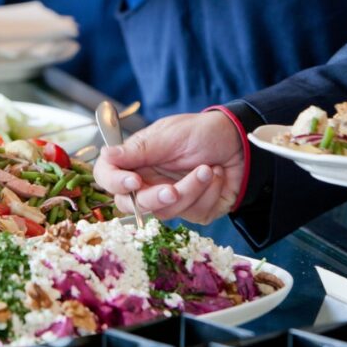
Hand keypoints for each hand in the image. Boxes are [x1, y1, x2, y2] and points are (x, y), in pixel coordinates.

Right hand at [94, 111, 246, 223]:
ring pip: (166, 211)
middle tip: (173, 189)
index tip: (133, 181)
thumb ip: (137, 150)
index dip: (114, 183)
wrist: (242, 142)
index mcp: (136, 160)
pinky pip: (194, 213)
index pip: (108, 177)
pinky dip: (208, 193)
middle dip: (154, 198)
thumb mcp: (169, 135)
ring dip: (190, 190)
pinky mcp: (194, 210)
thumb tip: (105, 155)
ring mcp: (170, 198)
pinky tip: (216, 175)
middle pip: (132, 204)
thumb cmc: (202, 132)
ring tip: (207, 169)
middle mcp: (148, 181)